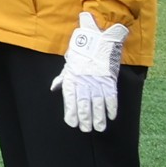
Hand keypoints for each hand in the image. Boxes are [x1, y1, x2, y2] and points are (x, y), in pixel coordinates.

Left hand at [54, 13, 126, 132]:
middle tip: (86, 129)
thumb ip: (63, 77)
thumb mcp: (69, 62)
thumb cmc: (82, 49)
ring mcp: (97, 82)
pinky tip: (111, 117)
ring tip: (99, 128)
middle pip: (83, 105)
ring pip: (97, 105)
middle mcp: (84, 82)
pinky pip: (111, 98)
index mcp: (72, 78)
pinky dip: (111, 108)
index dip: (71, 113)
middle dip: (85, 119)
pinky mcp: (110, 80)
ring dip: (98, 118)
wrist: (100, 37)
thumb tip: (54, 87)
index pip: (70, 100)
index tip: (72, 123)